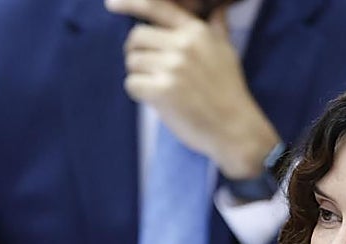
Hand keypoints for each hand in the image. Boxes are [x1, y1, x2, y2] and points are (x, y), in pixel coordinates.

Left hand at [105, 0, 280, 178]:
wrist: (235, 129)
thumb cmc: (229, 92)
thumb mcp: (227, 52)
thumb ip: (217, 27)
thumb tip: (218, 7)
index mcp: (196, 32)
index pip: (156, 7)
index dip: (129, 3)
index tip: (111, 4)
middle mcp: (184, 45)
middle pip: (137, 38)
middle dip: (136, 53)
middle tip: (148, 70)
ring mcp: (172, 67)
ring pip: (132, 62)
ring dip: (139, 76)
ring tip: (158, 87)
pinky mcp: (162, 91)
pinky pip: (132, 84)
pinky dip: (138, 93)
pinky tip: (155, 99)